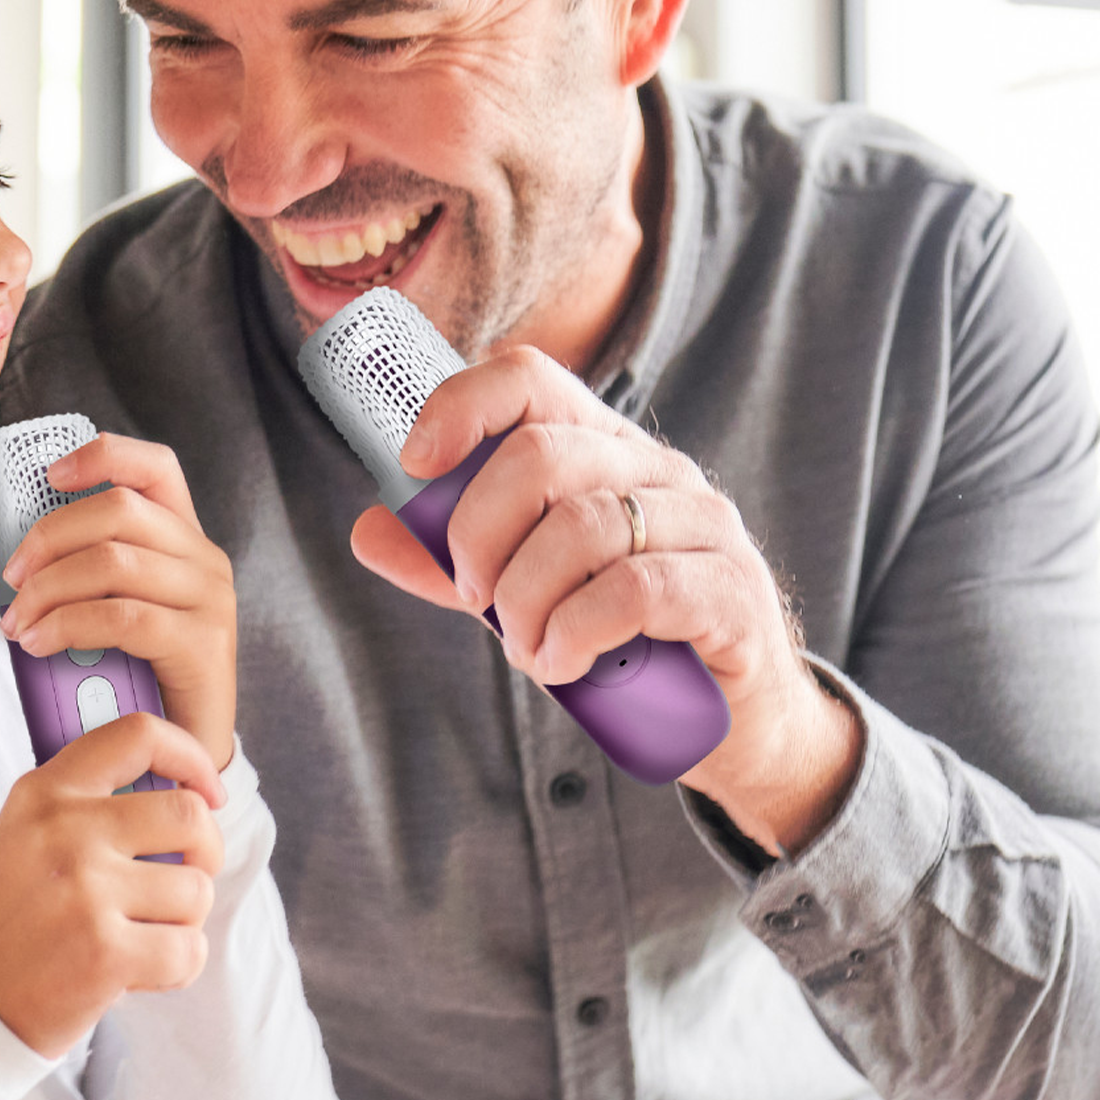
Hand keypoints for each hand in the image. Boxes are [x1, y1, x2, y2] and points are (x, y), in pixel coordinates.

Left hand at [0, 432, 237, 770]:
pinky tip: (39, 644)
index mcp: (177, 537)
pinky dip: (69, 624)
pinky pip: (124, 615)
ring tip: (16, 622)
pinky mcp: (204, 644)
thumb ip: (29, 580)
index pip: (153, 466)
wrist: (176, 759)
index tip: (45, 476)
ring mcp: (209, 599)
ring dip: (49, 588)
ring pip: (115, 560)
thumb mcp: (74, 616)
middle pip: (119, 508)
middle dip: (48, 536)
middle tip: (8, 578)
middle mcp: (202, 558)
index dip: (101, 455)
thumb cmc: (127, 680)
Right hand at [0, 713, 226, 1056]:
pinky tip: (142, 969)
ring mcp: (86, 892)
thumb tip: (184, 786)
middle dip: (206, 851)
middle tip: (186, 875)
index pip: (138, 735)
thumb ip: (90, 799)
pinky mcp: (105, 953)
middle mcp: (66, 831)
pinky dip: (180, 965)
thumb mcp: (28, 829)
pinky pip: (190, 949)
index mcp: (47, 791)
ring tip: (144, 932)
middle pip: (189, 815)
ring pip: (197, 889)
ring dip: (185, 919)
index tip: (207, 790)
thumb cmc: (15, 912)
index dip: (188, 756)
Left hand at [350, 342, 861, 855]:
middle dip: (480, 534)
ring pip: (582, 525)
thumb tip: (366, 530)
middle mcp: (655, 468)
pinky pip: (634, 589)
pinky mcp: (731, 587)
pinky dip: (577, 631)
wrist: (733, 721)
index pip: (528, 379)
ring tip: (527, 648)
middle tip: (475, 597)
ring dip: (527, 599)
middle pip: (541, 455)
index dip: (460, 406)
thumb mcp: (525, 594)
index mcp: (600, 448)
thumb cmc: (621, 638)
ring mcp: (702, 523)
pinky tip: (564, 664)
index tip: (416, 463)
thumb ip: (453, 563)